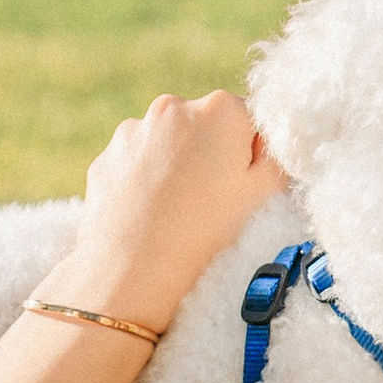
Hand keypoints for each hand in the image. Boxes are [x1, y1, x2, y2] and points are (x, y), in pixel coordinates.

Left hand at [52, 91, 287, 337]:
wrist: (133, 274)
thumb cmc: (207, 233)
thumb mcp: (265, 194)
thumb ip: (277, 155)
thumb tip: (267, 141)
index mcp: (219, 109)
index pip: (248, 119)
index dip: (251, 154)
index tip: (243, 187)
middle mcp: (172, 108)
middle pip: (204, 126)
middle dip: (211, 154)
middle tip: (212, 202)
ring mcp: (132, 132)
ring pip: (167, 144)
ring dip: (176, 166)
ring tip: (178, 213)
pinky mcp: (106, 159)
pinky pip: (136, 163)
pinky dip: (145, 182)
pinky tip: (151, 216)